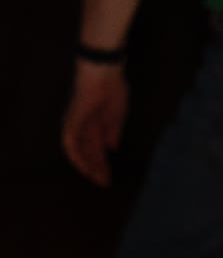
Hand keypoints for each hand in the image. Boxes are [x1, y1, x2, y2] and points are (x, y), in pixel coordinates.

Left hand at [61, 61, 127, 185]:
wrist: (104, 74)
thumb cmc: (113, 89)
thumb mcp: (117, 114)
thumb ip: (113, 130)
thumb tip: (112, 146)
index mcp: (95, 126)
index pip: (96, 150)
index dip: (102, 164)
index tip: (109, 178)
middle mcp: (84, 128)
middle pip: (88, 153)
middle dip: (97, 169)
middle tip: (105, 183)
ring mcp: (77, 125)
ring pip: (79, 151)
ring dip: (87, 165)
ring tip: (96, 177)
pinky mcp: (73, 121)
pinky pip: (70, 142)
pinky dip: (76, 154)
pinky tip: (83, 165)